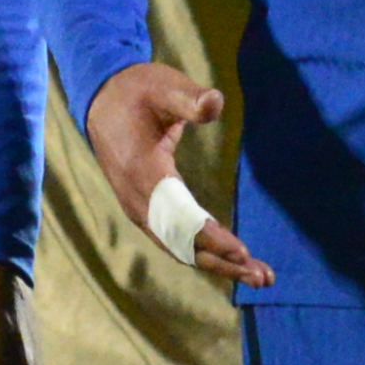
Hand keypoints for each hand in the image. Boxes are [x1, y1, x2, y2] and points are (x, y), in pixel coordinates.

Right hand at [86, 59, 264, 289]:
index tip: (243, 252)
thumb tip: (214, 103)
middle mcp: (138, 199)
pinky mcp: (144, 209)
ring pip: (178, 247)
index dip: (211, 237)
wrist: (101, 101)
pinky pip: (173, 240)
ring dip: (217, 264)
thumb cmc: (137, 91)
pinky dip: (202, 254)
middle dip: (223, 263)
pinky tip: (229, 262)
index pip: (180, 216)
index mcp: (143, 171)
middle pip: (182, 243)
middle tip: (264, 277)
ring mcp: (138, 208)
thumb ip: (189, 98)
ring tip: (257, 275)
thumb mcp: (163, 86)